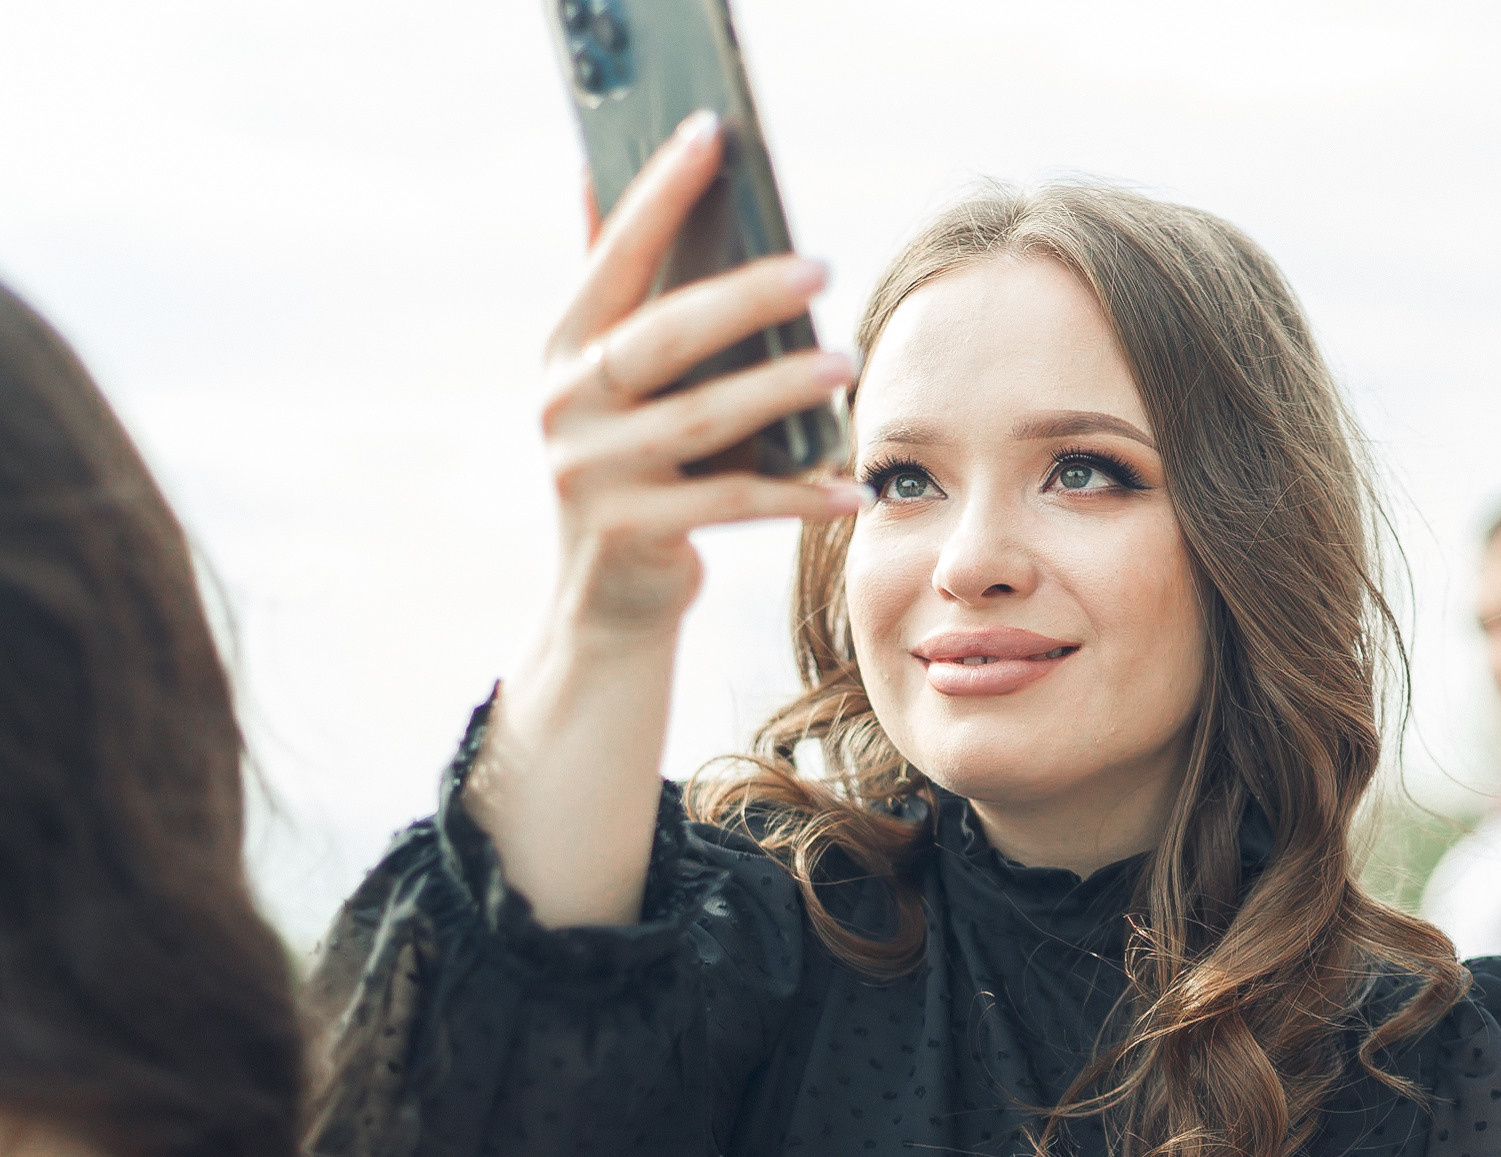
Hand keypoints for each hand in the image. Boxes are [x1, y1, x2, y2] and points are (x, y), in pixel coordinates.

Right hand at [540, 110, 864, 642]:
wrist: (605, 598)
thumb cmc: (635, 468)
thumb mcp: (615, 383)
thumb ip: (620, 292)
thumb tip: (601, 172)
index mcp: (568, 349)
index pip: (615, 255)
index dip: (659, 193)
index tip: (710, 133)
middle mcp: (568, 404)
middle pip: (666, 335)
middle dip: (744, 295)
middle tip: (820, 265)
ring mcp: (595, 471)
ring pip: (703, 418)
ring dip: (781, 389)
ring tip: (845, 364)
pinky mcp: (634, 531)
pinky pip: (732, 501)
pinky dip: (797, 493)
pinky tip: (850, 485)